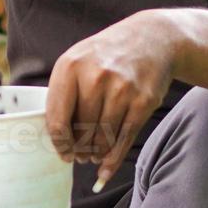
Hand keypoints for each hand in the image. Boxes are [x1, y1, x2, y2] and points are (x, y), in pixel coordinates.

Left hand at [45, 11, 177, 191]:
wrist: (153, 38)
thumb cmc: (106, 56)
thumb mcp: (77, 62)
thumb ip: (62, 94)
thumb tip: (55, 138)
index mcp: (70, 66)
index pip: (57, 120)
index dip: (59, 144)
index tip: (63, 153)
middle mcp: (96, 77)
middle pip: (80, 132)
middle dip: (79, 150)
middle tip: (80, 156)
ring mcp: (122, 89)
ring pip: (102, 138)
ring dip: (95, 154)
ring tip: (93, 155)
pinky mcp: (144, 101)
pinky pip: (124, 139)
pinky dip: (113, 160)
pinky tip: (106, 168)